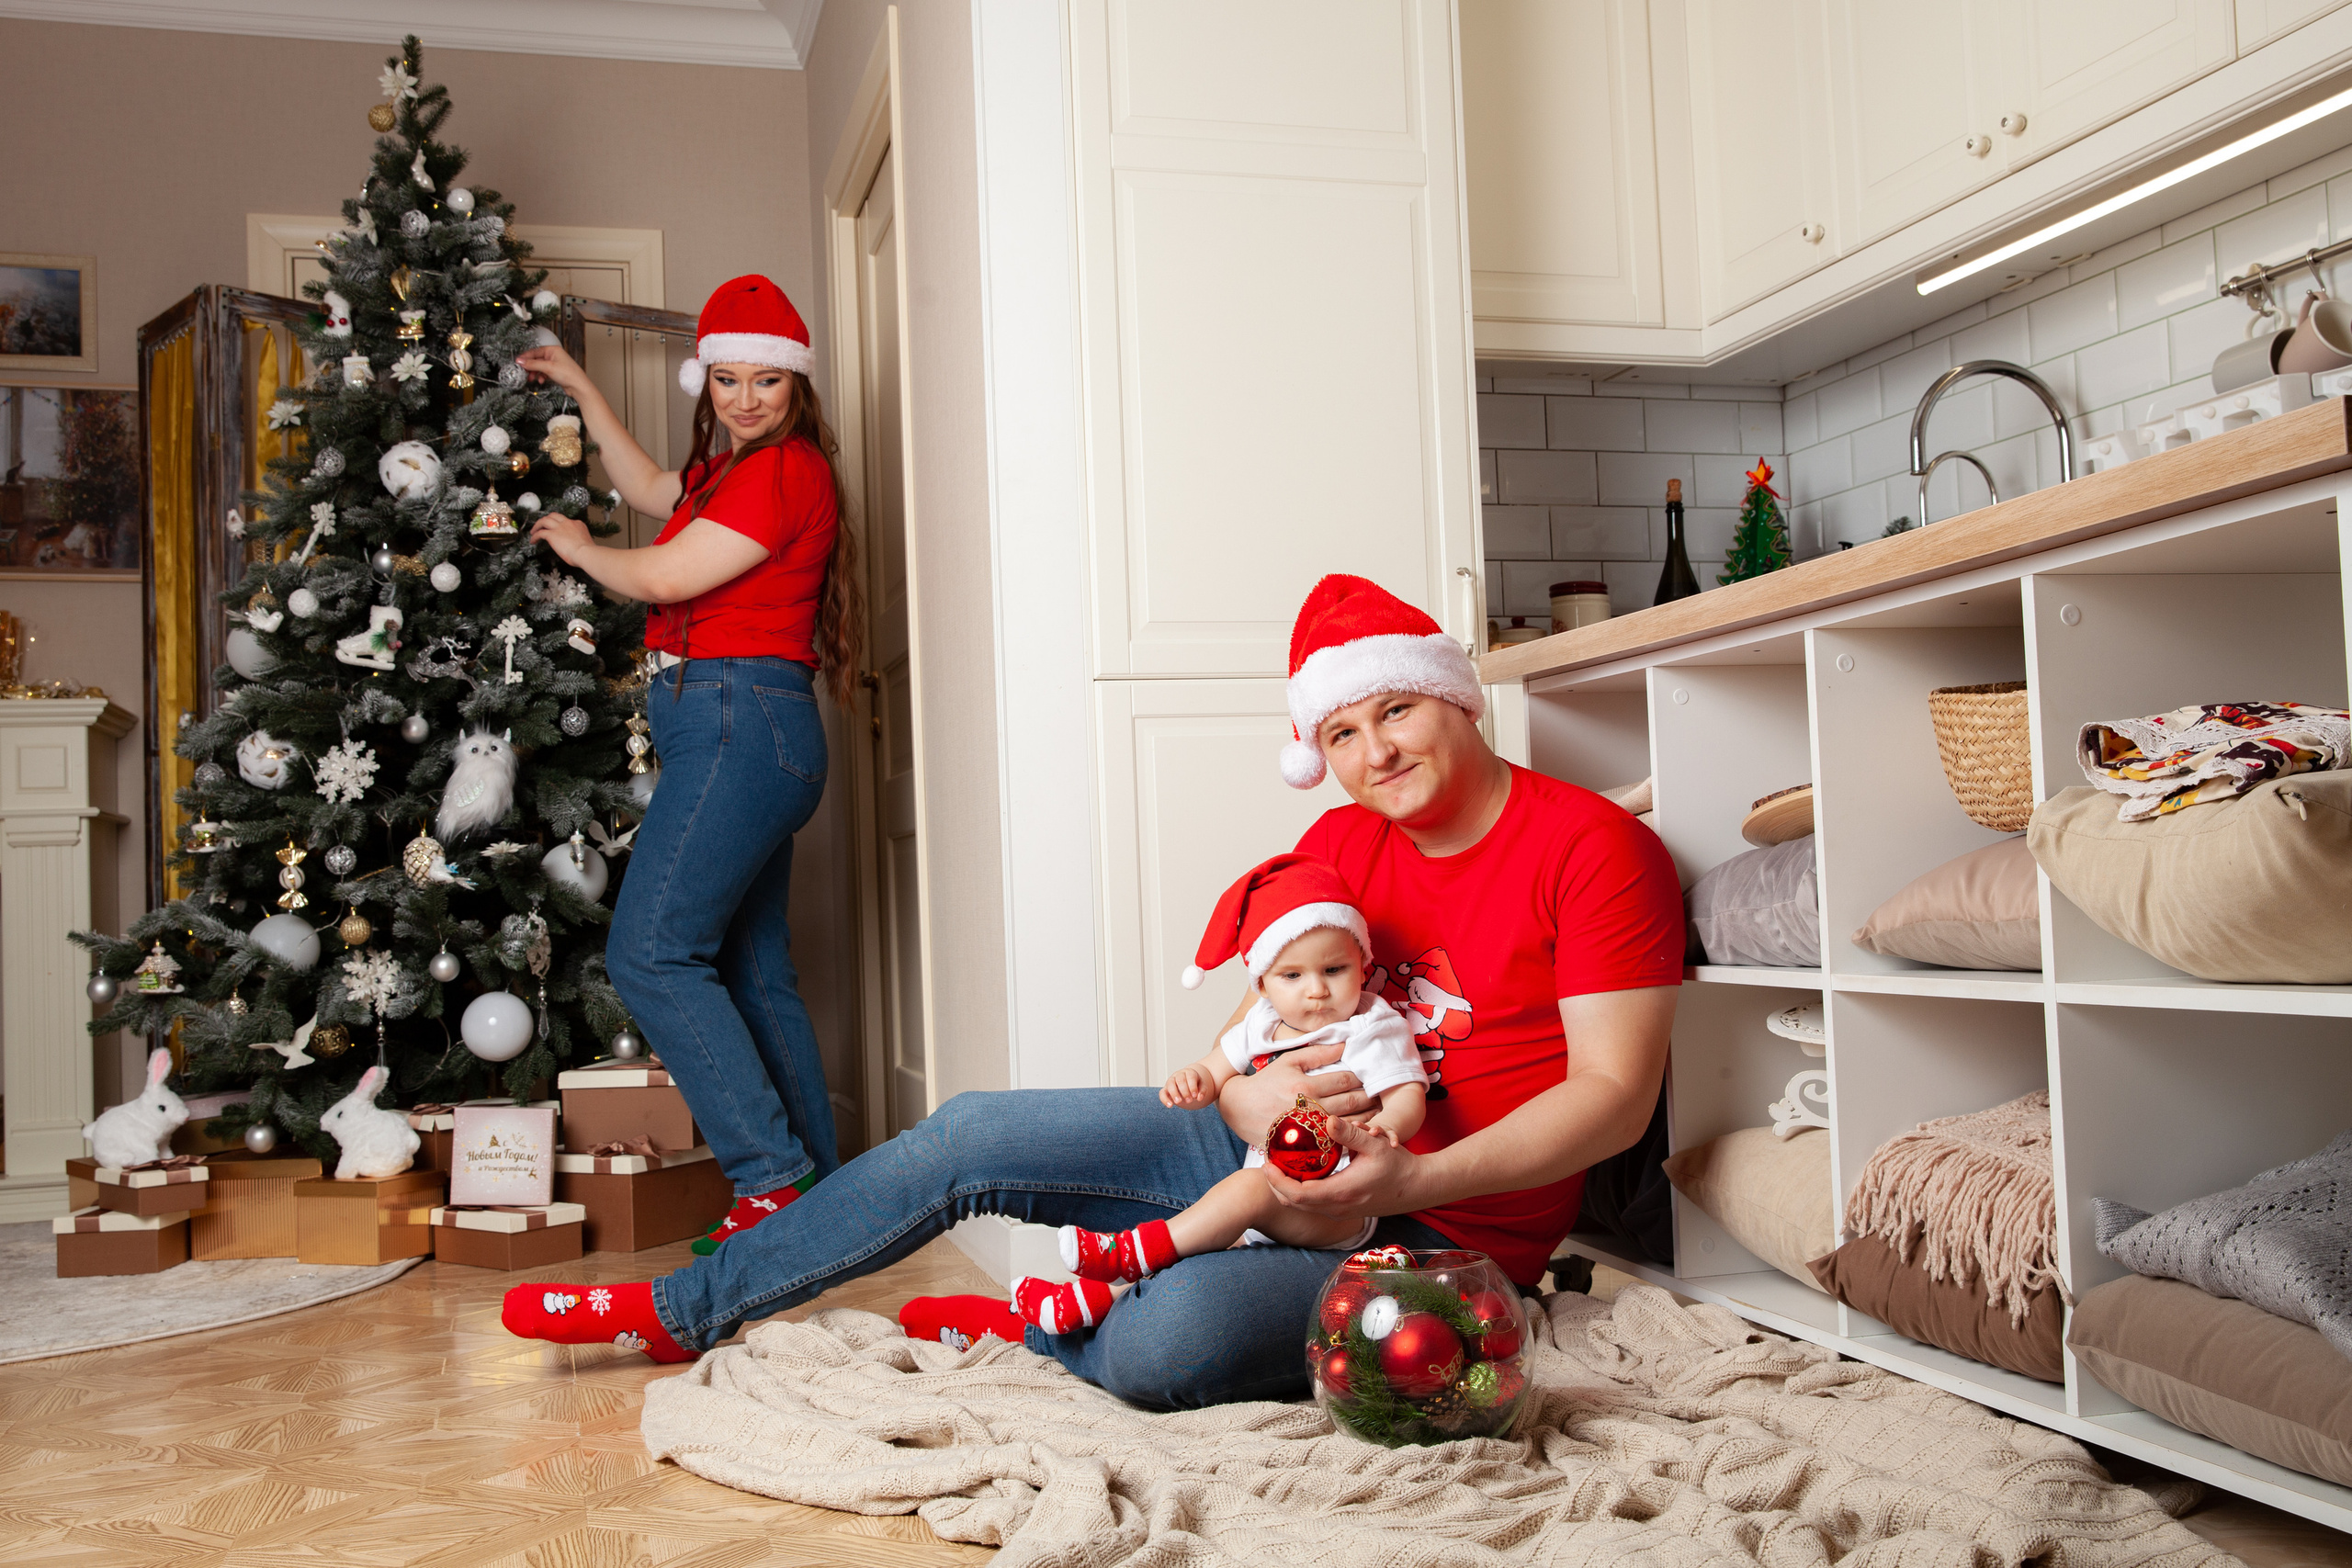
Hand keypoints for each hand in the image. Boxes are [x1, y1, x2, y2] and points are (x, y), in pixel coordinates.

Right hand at [517, 344, 589, 396]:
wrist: (579, 386)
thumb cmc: (569, 374)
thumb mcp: (548, 367)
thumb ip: (533, 364)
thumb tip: (520, 361)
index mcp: (553, 350)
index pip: (535, 351)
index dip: (525, 357)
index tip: (518, 362)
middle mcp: (554, 355)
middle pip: (536, 359)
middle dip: (530, 366)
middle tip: (523, 371)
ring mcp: (555, 364)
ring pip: (540, 366)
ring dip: (534, 372)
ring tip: (531, 378)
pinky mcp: (556, 372)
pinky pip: (544, 372)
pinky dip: (541, 376)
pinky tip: (541, 380)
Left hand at [528, 511, 590, 563]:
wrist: (586, 553)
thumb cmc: (588, 552)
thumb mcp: (585, 541)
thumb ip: (579, 540)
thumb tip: (574, 545)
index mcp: (578, 524)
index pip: (566, 520)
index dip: (560, 524)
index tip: (557, 529)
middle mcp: (568, 523)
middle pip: (553, 515)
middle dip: (547, 519)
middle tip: (542, 525)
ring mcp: (559, 528)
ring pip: (544, 520)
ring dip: (538, 525)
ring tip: (533, 531)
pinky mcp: (552, 534)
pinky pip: (540, 533)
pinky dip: (535, 536)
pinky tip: (533, 541)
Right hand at [1160, 1065, 1217, 1109]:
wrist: (1188, 1083)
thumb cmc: (1195, 1084)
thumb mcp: (1202, 1086)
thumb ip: (1202, 1091)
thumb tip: (1199, 1098)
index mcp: (1189, 1072)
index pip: (1190, 1077)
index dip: (1192, 1086)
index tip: (1195, 1096)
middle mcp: (1179, 1075)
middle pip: (1180, 1080)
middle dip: (1184, 1091)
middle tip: (1189, 1101)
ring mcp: (1171, 1080)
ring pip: (1170, 1084)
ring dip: (1174, 1093)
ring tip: (1179, 1102)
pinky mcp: (1165, 1089)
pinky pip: (1162, 1092)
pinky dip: (1164, 1099)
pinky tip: (1170, 1105)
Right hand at [1218, 1040, 1370, 1137]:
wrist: (1241, 1108)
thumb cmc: (1266, 1082)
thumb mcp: (1289, 1061)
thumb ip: (1318, 1052)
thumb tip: (1345, 1044)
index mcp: (1306, 1086)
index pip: (1346, 1080)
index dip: (1361, 1077)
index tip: (1369, 1075)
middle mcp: (1309, 1109)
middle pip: (1352, 1102)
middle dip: (1370, 1096)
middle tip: (1380, 1093)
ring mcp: (1308, 1129)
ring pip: (1348, 1123)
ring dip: (1367, 1116)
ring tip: (1377, 1110)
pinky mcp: (1305, 1144)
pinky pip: (1336, 1140)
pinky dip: (1351, 1134)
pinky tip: (1360, 1129)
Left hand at [1259, 1115, 1423, 1222]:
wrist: (1417, 1187)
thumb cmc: (1398, 1165)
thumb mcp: (1375, 1145)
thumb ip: (1350, 1134)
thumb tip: (1328, 1121)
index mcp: (1341, 1192)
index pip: (1298, 1194)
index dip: (1277, 1181)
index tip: (1266, 1164)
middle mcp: (1337, 1207)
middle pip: (1293, 1203)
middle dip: (1276, 1185)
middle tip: (1266, 1163)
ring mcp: (1339, 1211)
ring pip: (1302, 1206)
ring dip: (1286, 1189)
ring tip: (1278, 1166)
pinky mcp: (1343, 1209)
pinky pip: (1312, 1204)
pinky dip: (1299, 1192)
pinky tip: (1299, 1173)